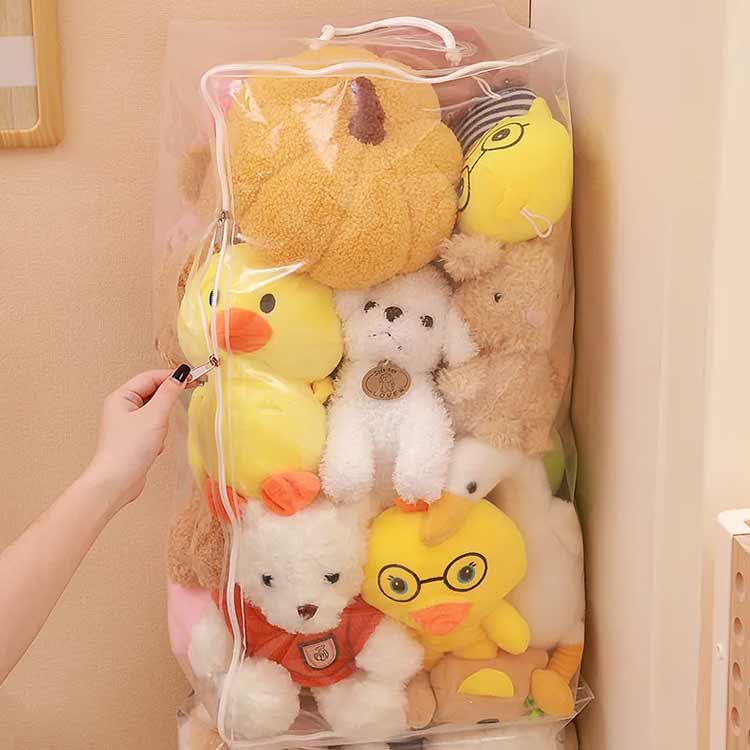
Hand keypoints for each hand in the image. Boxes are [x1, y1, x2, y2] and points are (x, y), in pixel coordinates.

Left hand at [84, 366, 189, 512]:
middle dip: (167, 402)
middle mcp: (122, 407)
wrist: (116, 483)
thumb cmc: (129, 448)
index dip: (172, 376)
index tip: (194, 378)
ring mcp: (127, 424)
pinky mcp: (134, 438)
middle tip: (185, 402)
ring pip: (155, 412)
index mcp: (121, 397)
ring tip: (159, 435)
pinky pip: (154, 427)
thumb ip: (169, 393)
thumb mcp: (154, 416)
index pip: (150, 377)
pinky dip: (159, 435)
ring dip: (163, 422)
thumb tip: (181, 374)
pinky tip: (155, 447)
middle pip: (153, 393)